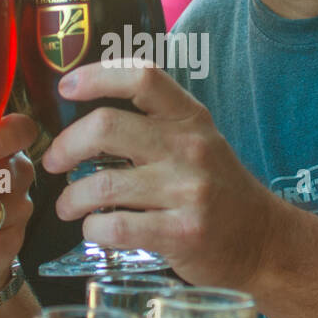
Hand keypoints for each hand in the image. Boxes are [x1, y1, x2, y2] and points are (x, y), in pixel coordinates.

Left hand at [40, 64, 282, 288]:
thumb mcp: (198, 144)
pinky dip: (93, 230)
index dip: (97, 75)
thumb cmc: (218, 192)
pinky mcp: (182, 232)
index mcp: (190, 119)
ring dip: (72, 198)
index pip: (142, 77)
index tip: (66, 88)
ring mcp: (188, 190)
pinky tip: (95, 230)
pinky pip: (116, 226)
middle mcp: (189, 147)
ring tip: (68, 206)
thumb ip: (155, 127)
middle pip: (107, 126)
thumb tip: (87, 122)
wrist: (263, 241)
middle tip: (54, 162)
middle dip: (66, 146)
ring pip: (103, 184)